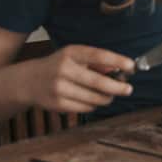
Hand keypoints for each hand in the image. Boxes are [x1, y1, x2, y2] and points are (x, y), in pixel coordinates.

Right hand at [18, 44, 134, 113]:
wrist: (29, 81)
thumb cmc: (59, 66)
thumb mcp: (75, 56)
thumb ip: (97, 62)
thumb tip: (120, 69)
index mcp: (71, 53)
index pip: (99, 55)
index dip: (117, 61)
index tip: (132, 66)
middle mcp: (63, 70)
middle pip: (98, 82)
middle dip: (117, 87)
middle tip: (128, 89)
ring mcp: (59, 88)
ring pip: (94, 98)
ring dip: (106, 98)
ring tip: (109, 95)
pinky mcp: (57, 104)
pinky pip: (85, 108)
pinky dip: (93, 105)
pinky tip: (90, 99)